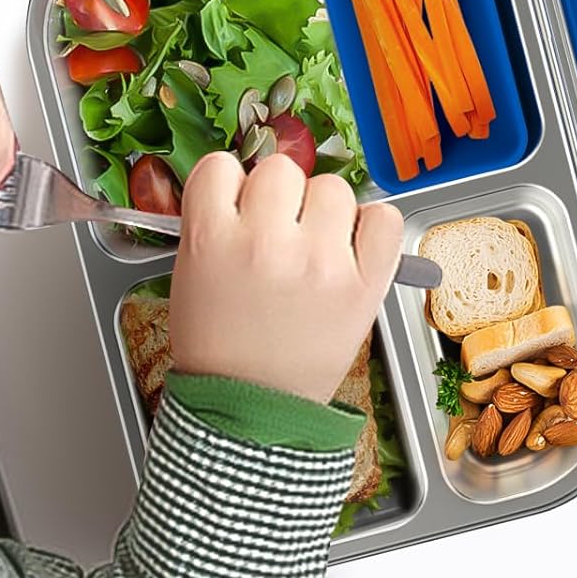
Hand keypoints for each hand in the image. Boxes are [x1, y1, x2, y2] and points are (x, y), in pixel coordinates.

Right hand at [167, 152, 403, 405]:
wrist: (252, 410)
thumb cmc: (221, 346)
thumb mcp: (192, 277)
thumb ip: (216, 223)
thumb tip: (250, 185)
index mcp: (210, 239)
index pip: (220, 167)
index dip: (232, 186)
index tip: (239, 206)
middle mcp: (265, 243)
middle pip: (281, 170)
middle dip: (280, 197)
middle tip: (280, 231)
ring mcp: (319, 261)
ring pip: (333, 188)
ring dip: (325, 211)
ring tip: (314, 248)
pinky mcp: (364, 283)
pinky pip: (384, 218)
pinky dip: (373, 227)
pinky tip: (353, 249)